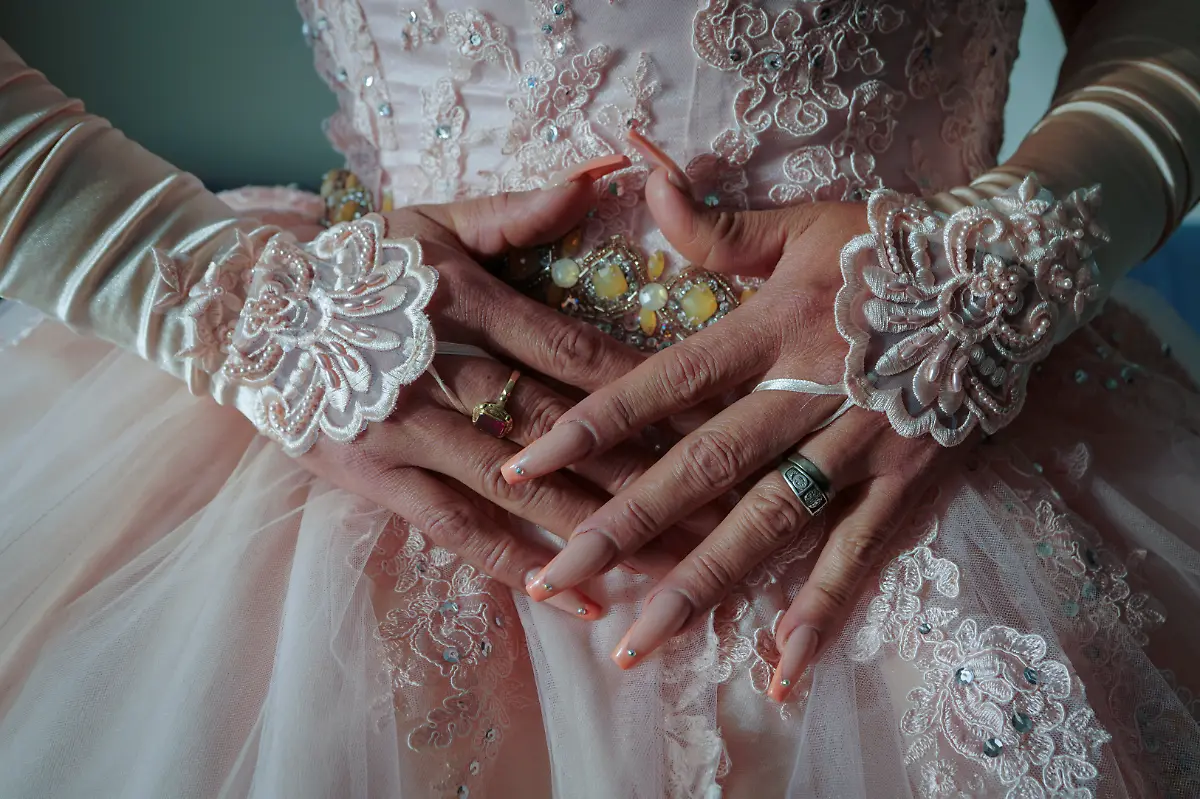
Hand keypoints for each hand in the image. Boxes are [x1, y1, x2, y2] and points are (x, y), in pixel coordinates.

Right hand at [301, 157, 716, 618]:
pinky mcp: (375, 480)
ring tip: (671, 566)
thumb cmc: (353, 265)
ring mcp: (403, 432)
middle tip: (718, 508)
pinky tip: (575, 599)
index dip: (642, 390)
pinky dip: (516, 568)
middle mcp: (435, 368)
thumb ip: (516, 211)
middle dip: (642, 470)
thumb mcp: (430, 222)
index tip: (710, 420)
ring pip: (516, 491)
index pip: (569, 352)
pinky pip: (454, 532)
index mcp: (460, 299)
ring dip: (597, 530)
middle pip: (557, 429)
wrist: (244, 313)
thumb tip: (600, 179)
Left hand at [502, 166, 959, 690]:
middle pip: (702, 468)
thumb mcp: (801, 225)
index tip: (526, 465)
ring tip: (637, 643)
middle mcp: (806, 392)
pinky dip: (820, 609)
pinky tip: (777, 665)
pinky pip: (859, 551)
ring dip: (700, 585)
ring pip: (768, 522)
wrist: (1006, 271)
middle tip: (554, 576)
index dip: (592, 425)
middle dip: (624, 525)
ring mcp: (860, 443)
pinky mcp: (908, 479)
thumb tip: (642, 184)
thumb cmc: (887, 245)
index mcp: (769, 328)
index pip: (663, 383)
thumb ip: (716, 228)